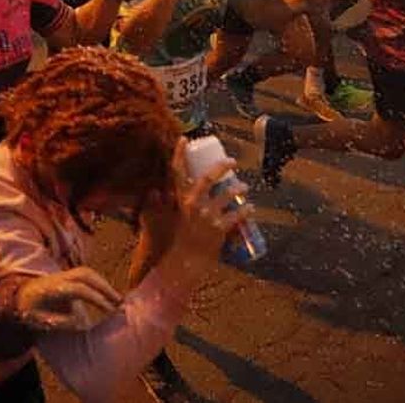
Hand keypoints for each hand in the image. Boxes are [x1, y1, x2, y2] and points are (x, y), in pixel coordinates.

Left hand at [14, 266, 122, 331]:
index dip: (95, 298)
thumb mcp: (38, 320)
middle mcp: (59, 277)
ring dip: (104, 284)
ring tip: (117, 300)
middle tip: (120, 303)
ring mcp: (63, 273)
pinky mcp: (67, 275)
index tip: (109, 310)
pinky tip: (107, 295)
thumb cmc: (28, 309)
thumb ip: (59, 322)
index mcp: (51, 288)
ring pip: (87, 272)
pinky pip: (86, 274)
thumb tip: (82, 322)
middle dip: (105, 287)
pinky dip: (99, 282)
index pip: (78, 289)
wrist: (18, 293)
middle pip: (86, 275)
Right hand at [161, 155, 247, 284]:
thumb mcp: (159, 221)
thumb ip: (155, 206)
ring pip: (228, 195)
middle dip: (222, 166)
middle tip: (232, 161)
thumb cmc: (171, 243)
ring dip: (238, 188)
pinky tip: (251, 208)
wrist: (181, 265)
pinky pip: (237, 215)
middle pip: (209, 177)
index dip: (179, 153)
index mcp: (178, 199)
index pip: (177, 171)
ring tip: (245, 187)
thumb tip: (153, 190)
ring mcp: (208, 216)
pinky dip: (245, 210)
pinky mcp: (220, 230)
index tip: (184, 139)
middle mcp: (193, 204)